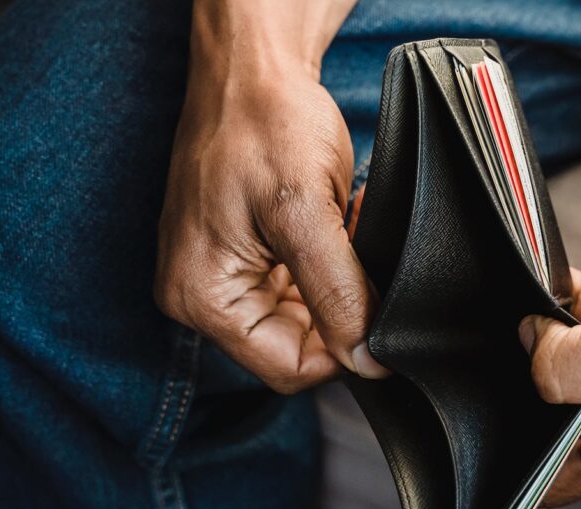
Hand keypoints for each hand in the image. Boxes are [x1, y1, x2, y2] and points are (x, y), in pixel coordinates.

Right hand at [155, 17, 383, 392]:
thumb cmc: (265, 123)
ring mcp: (224, 274)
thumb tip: (366, 360)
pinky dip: (331, 263)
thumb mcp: (306, 214)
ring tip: (346, 230)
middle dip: (340, 307)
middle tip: (360, 254)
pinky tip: (340, 226)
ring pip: (305, 317)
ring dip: (339, 283)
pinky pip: (299, 285)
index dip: (343, 348)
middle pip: (296, 345)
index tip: (378, 309)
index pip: (288, 367)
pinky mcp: (245, 255)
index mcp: (202, 297)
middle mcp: (202, 295)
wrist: (254, 69)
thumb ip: (337, 294)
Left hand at [521, 170, 580, 505]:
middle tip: (515, 356)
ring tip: (536, 312)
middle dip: (523, 387)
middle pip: (548, 414)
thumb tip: (531, 346)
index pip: (559, 479)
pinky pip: (565, 310)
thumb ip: (571, 363)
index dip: (522, 462)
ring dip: (536, 334)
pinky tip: (558, 282)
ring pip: (551, 357)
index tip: (500, 429)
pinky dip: (553, 295)